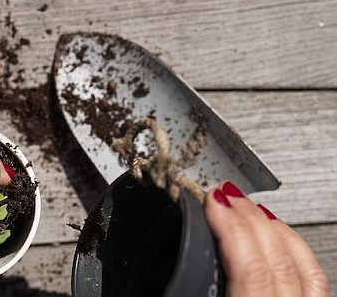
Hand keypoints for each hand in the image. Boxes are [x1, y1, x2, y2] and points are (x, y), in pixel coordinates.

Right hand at [205, 181, 329, 296]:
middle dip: (247, 216)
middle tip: (225, 193)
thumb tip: (166, 265)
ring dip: (269, 225)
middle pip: (276, 256)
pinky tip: (278, 232)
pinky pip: (313, 275)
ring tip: (245, 204)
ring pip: (298, 260)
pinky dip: (294, 245)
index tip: (214, 200)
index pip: (250, 268)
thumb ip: (194, 295)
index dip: (230, 228)